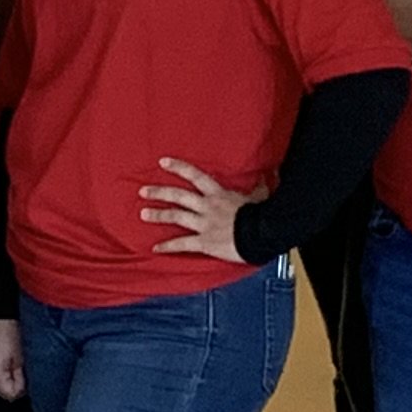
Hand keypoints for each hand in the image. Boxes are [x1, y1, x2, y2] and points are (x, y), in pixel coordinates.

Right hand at [0, 317, 25, 398]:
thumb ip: (19, 378)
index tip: (25, 376)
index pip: (10, 394)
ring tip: (13, 364)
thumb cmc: (9, 335)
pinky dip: (0, 374)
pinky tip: (5, 362)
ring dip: (7, 380)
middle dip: (13, 386)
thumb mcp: (19, 358)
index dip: (21, 388)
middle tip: (20, 370)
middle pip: (2, 392)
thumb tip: (21, 389)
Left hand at [139, 156, 265, 262]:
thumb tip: (269, 174)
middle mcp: (207, 206)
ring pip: (176, 217)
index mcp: (218, 194)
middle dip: (159, 192)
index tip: (163, 162)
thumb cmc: (263, 214)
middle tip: (143, 191)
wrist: (262, 234)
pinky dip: (168, 246)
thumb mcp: (260, 195)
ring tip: (143, 214)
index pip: (195, 176)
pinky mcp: (205, 242)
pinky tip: (155, 249)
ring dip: (158, 215)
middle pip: (178, 196)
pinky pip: (183, 244)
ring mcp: (204, 224)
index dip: (179, 168)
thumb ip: (259, 186)